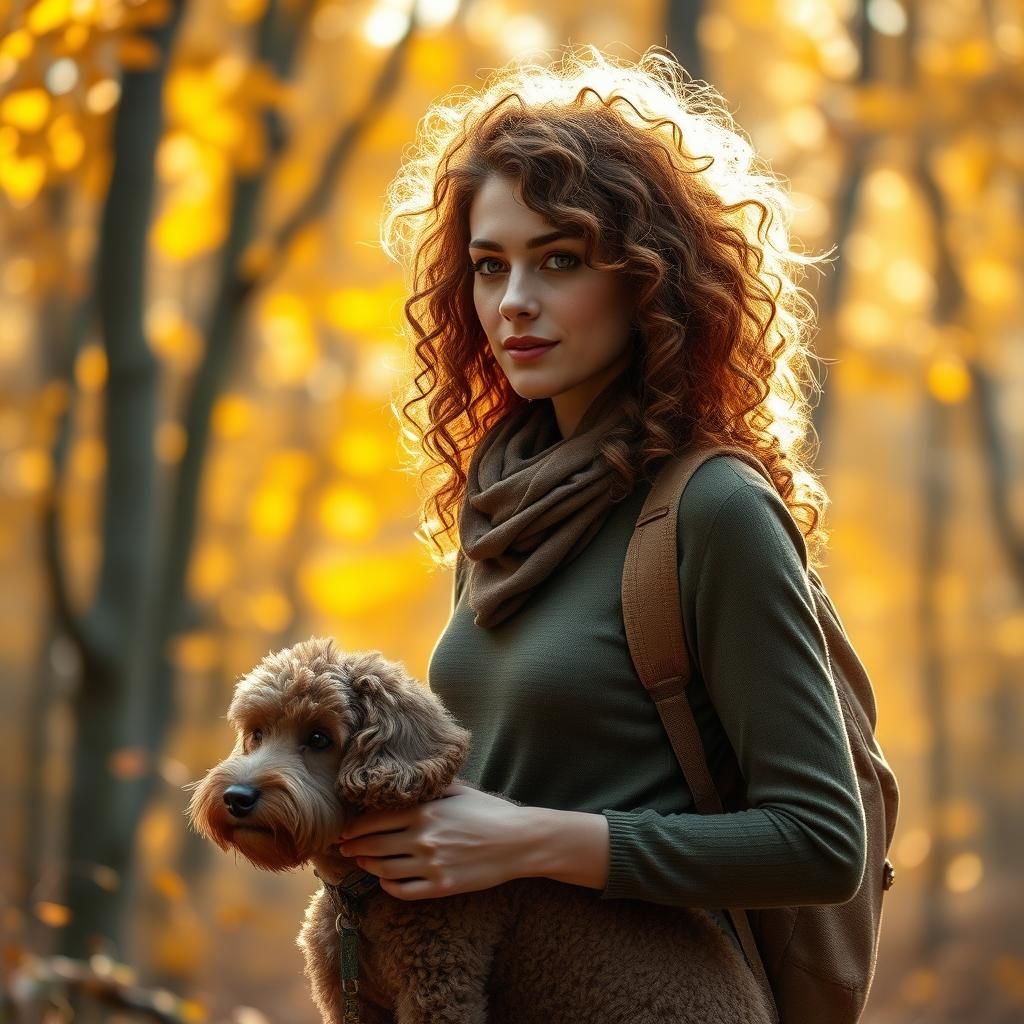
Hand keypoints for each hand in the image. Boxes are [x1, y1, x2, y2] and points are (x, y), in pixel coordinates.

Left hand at [338, 783, 529, 900]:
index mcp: (425, 810)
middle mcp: (423, 837)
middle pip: (372, 845)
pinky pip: (402, 890)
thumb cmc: (491, 812)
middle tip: (342, 849)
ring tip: (361, 862)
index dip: (353, 827)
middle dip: (353, 847)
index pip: (374, 820)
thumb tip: (409, 779)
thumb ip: (432, 787)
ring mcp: (431, 864)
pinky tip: (386, 879)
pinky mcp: (441, 886)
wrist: (519, 841)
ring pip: (383, 868)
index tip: (343, 830)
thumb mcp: (460, 790)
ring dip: (367, 866)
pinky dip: (388, 886)